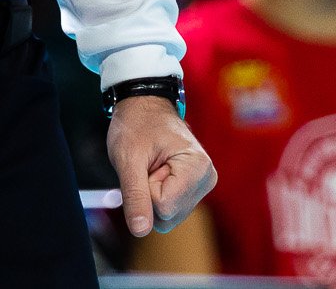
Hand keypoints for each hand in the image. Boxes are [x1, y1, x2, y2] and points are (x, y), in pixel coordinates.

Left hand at [107, 93, 216, 237]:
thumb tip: (140, 230)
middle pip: (167, 216)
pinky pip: (168, 210)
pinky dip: (156, 194)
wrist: (143, 105)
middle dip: (148, 193)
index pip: (164, 207)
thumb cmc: (136, 124)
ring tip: (152, 165)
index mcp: (198, 168)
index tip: (147, 161)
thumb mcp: (128, 158)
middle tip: (147, 163)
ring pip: (167, 217)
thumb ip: (135, 195)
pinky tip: (157, 171)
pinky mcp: (194, 190)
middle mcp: (207, 180)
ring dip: (151, 194)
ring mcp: (202, 186)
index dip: (145, 187)